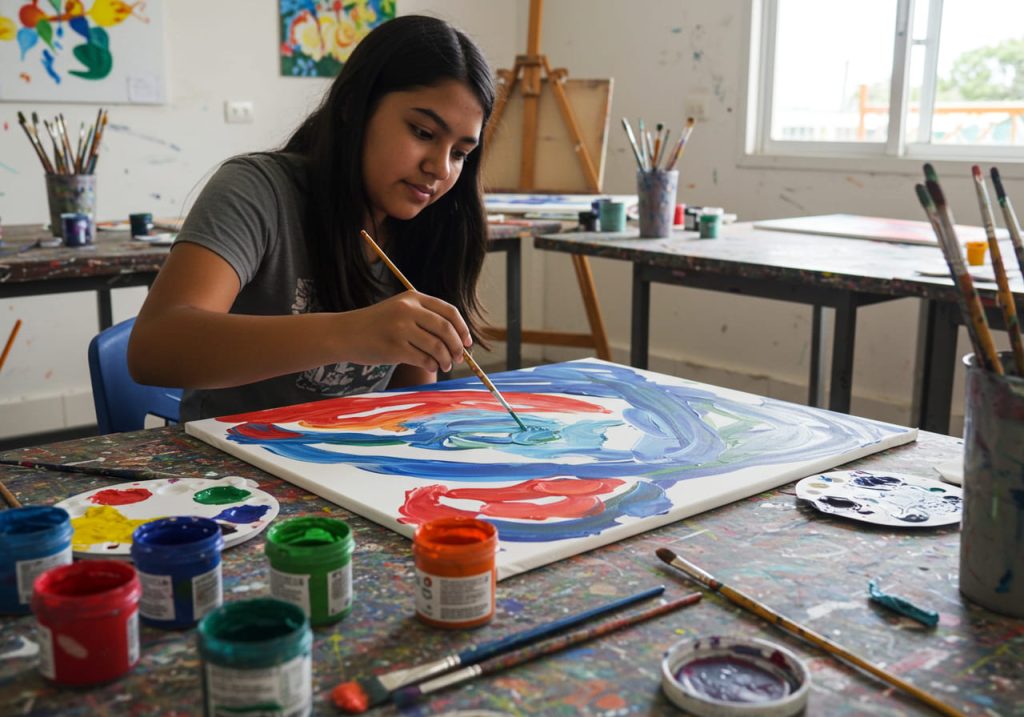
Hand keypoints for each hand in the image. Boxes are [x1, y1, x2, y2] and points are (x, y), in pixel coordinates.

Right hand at [341, 291, 471, 371]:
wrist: (346, 333)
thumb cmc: (377, 325)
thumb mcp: (400, 310)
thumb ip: (425, 317)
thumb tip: (458, 339)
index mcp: (413, 298)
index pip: (449, 311)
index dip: (462, 328)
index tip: (467, 342)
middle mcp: (408, 310)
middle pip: (446, 329)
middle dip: (458, 347)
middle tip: (459, 358)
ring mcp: (400, 329)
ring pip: (437, 347)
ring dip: (446, 359)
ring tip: (445, 365)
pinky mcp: (394, 348)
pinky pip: (424, 359)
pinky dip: (432, 365)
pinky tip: (431, 366)